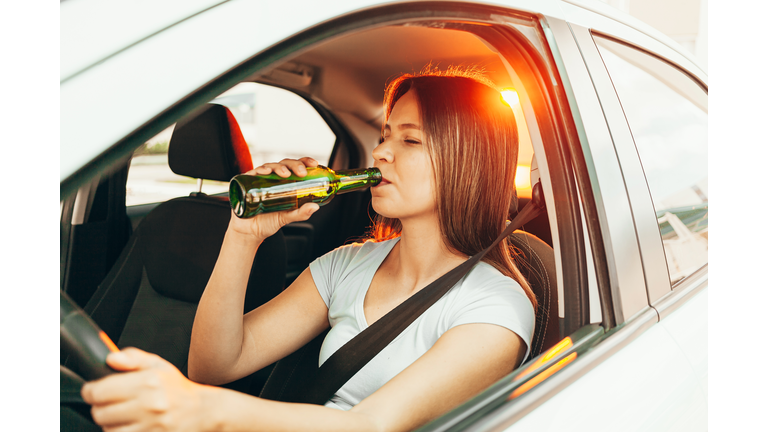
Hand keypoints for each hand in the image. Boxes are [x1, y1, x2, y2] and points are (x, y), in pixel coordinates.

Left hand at [81, 348, 212, 431]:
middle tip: (111, 403)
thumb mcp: (158, 365)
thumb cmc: (177, 388)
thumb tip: (111, 358)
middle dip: (100, 407)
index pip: (100, 391)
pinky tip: (131, 425)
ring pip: (108, 430)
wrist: (202, 411)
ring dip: (111, 424)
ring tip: (124, 416)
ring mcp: (151, 426)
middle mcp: (150, 405)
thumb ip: (133, 358)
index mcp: (149, 382)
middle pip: (100, 413)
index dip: (90, 391)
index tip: (93, 390)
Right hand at [228, 157, 320, 240]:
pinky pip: (252, 173)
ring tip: (285, 174)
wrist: (250, 232)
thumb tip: (315, 207)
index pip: (295, 167)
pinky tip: (264, 172)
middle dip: (294, 165)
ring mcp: (260, 180)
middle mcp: (272, 178)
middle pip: (284, 164)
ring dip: (278, 167)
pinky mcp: (247, 184)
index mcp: (284, 183)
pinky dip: (259, 170)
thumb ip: (301, 213)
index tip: (314, 164)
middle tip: (301, 172)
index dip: (304, 162)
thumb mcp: (287, 217)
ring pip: (270, 166)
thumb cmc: (268, 221)